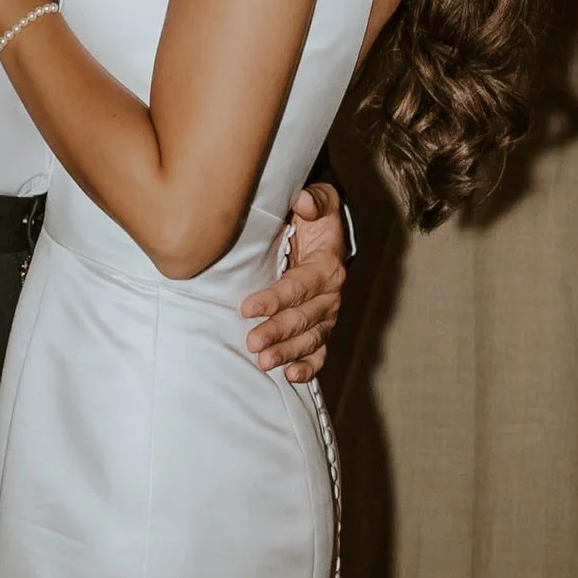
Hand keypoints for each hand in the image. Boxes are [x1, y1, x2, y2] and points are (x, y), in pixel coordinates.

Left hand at [241, 186, 348, 381]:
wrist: (322, 235)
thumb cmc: (313, 218)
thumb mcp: (318, 200)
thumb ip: (314, 199)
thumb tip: (304, 203)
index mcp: (326, 266)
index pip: (301, 286)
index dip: (275, 299)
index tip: (247, 308)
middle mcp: (330, 295)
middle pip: (304, 318)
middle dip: (278, 331)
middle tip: (253, 342)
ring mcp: (325, 316)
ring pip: (310, 339)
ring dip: (288, 353)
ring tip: (264, 363)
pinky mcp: (320, 329)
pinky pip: (318, 353)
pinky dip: (308, 367)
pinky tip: (291, 377)